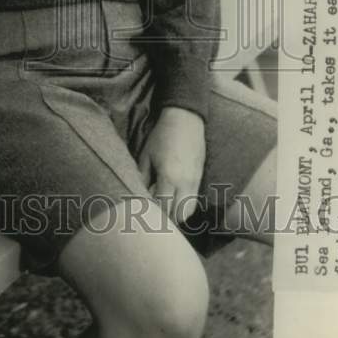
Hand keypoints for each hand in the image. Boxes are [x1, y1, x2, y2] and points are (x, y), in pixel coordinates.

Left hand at [138, 106, 205, 226]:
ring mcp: (195, 181)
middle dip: (165, 219)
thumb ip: (141, 179)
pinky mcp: (200, 177)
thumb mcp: (146, 156)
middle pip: (178, 215)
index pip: (163, 208)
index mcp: (169, 177)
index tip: (143, 214)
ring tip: (163, 208)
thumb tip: (137, 197)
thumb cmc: (161, 136)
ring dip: (176, 214)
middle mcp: (185, 182)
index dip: (153, 214)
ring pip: (188, 211)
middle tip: (153, 215)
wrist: (185, 119)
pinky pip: (193, 200)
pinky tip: (173, 199)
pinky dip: (183, 205)